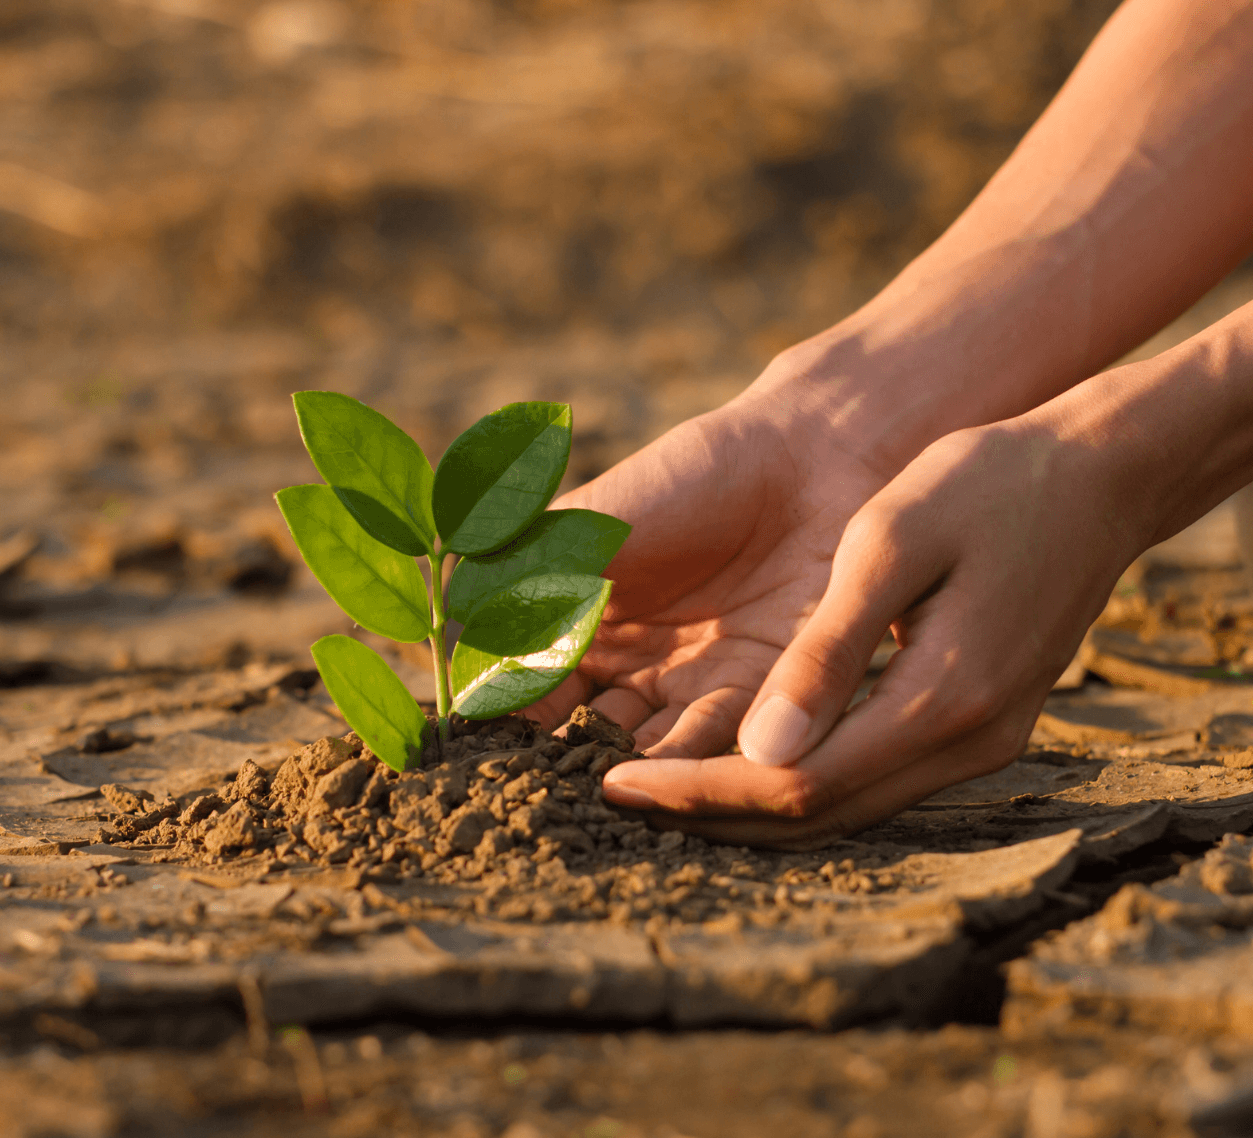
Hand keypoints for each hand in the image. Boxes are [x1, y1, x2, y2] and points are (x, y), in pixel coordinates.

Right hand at [517, 381, 899, 758]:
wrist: (809, 462)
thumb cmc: (690, 477)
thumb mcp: (591, 526)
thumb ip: (521, 583)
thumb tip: (444, 646)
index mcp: (574, 628)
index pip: (522, 692)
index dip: (500, 722)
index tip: (481, 748)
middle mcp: (630, 674)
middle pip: (581, 740)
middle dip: (563, 769)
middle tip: (547, 791)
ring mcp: (693, 692)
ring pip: (649, 754)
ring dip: (631, 775)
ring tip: (612, 788)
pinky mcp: (762, 703)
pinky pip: (720, 746)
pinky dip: (695, 766)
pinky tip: (677, 776)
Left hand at [597, 415, 1151, 846]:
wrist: (1102, 475)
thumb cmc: (986, 483)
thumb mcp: (890, 543)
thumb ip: (827, 652)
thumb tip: (759, 751)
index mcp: (941, 700)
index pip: (794, 786)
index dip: (697, 792)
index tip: (611, 779)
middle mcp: (967, 745)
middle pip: (816, 820)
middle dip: (708, 812)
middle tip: (611, 791)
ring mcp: (983, 746)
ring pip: (845, 812)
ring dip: (747, 804)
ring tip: (656, 781)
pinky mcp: (983, 729)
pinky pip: (873, 782)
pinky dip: (798, 781)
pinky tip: (737, 754)